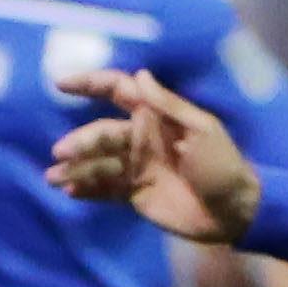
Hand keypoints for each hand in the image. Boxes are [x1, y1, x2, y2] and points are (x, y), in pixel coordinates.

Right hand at [49, 65, 259, 241]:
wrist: (234, 212)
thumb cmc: (222, 165)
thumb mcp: (201, 130)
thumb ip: (167, 105)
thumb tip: (139, 74)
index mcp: (156, 117)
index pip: (118, 91)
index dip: (90, 84)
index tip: (61, 83)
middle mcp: (140, 138)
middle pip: (100, 132)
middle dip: (79, 141)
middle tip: (61, 153)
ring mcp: (136, 167)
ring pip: (97, 162)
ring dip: (74, 168)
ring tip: (53, 177)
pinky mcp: (134, 194)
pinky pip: (104, 188)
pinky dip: (86, 189)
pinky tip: (69, 191)